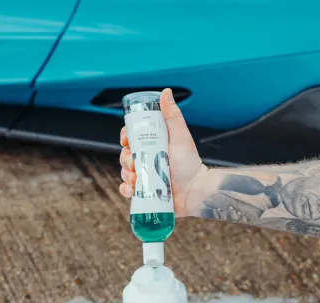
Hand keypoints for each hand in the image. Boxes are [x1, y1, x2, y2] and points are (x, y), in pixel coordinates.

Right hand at [119, 88, 207, 216]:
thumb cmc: (190, 164)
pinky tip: (132, 189)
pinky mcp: (145, 192)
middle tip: (134, 163)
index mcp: (154, 145)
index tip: (125, 140)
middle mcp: (148, 160)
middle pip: (125, 155)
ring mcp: (146, 176)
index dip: (125, 137)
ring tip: (137, 178)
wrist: (195, 191)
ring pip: (125, 172)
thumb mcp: (180, 137)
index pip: (132, 137)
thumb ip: (172, 116)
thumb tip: (166, 93)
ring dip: (126, 174)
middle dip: (125, 158)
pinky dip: (126, 189)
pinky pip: (128, 190)